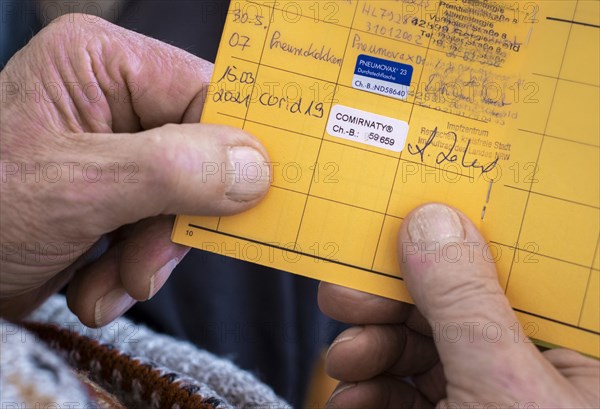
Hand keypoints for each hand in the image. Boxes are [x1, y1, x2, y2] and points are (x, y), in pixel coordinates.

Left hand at [0, 14, 269, 325]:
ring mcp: (115, 152)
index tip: (249, 206)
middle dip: (174, 226)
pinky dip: (132, 271)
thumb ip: (173, 170)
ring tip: (108, 288)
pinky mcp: (112, 197)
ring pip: (182, 204)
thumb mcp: (76, 187)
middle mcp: (115, 100)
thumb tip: (258, 168)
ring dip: (150, 259)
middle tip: (145, 269)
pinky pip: (156, 231)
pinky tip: (93, 289)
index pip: (206, 96)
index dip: (234, 152)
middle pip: (200, 158)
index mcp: (105, 64)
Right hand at [319, 203, 598, 407]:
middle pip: (449, 304)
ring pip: (417, 346)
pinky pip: (402, 389)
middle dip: (387, 301)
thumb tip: (429, 220)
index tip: (401, 215)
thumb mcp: (503, 388)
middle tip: (343, 294)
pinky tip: (350, 397)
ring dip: (368, 349)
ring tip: (345, 362)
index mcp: (574, 351)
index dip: (457, 236)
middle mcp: (529, 368)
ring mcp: (485, 396)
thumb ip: (465, 302)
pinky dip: (368, 390)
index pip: (515, 267)